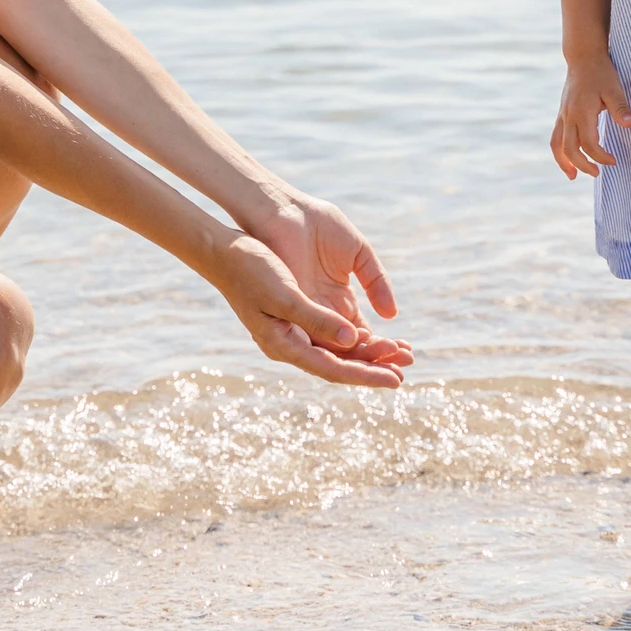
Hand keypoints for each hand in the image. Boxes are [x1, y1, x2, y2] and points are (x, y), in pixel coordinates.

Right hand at [204, 231, 407, 388]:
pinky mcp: (296, 316)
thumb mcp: (284, 294)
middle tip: (408, 368)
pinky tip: (374, 335)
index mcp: (283, 344)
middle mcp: (289, 344)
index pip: (334, 368)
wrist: (223, 250)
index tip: (396, 380)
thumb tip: (352, 338)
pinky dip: (355, 335)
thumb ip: (316, 318)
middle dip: (374, 365)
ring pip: (337, 348)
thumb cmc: (250, 269)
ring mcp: (292, 332)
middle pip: (340, 363)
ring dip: (368, 351)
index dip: (367, 375)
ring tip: (400, 353)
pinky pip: (331, 332)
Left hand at [234, 189, 412, 370]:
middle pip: (351, 346)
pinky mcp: (290, 309)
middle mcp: (322, 312)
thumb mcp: (357, 253)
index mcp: (338, 298)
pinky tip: (357, 349)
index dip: (383, 345)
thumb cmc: (318, 224)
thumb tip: (392, 315)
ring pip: (335, 347)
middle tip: (402, 369)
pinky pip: (313, 335)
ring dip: (360, 359)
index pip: (362, 332)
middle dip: (377, 359)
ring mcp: (306, 312)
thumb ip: (376, 280)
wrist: (284, 211)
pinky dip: (336, 345)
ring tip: (385, 368)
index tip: (407, 353)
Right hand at [550, 55, 630, 178]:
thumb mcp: (614, 88)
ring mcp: (563, 115)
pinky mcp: (562, 113)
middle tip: (598, 173)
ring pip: (557, 144)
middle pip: (570, 148)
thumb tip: (630, 124)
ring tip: (572, 176)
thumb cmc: (601, 73)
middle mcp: (569, 116)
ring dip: (564, 162)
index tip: (614, 161)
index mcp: (581, 112)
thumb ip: (620, 107)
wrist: (583, 57)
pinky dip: (560, 151)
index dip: (601, 156)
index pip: (589, 143)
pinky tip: (568, 158)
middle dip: (583, 164)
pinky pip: (556, 137)